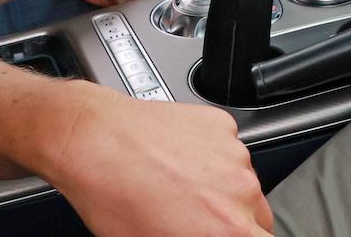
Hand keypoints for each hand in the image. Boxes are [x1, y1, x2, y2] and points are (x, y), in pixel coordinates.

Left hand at [38, 83, 273, 235]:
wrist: (94, 140)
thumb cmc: (111, 197)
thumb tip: (199, 233)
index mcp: (226, 230)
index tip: (225, 235)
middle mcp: (240, 190)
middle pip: (256, 215)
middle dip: (231, 221)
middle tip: (193, 221)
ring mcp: (234, 153)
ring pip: (241, 180)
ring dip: (220, 188)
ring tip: (178, 188)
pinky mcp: (222, 125)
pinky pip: (227, 148)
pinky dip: (210, 156)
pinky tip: (177, 160)